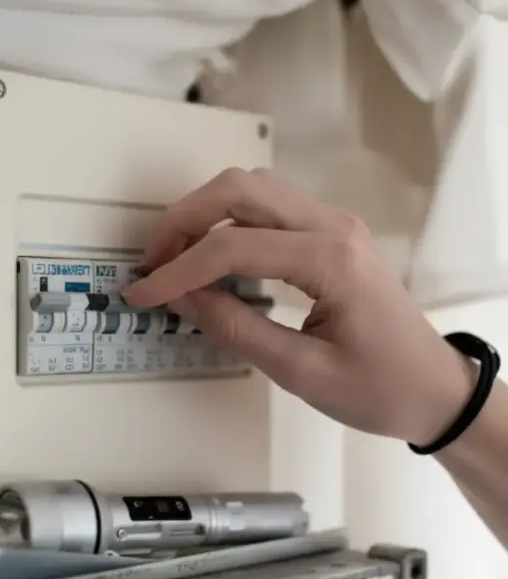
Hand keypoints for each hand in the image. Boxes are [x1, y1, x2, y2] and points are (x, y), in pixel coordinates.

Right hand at [122, 168, 474, 446]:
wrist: (435, 388)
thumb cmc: (379, 389)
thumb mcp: (302, 372)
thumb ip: (236, 329)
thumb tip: (182, 298)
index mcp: (331, 260)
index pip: (233, 246)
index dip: (177, 270)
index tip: (142, 294)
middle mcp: (333, 225)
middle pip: (240, 188)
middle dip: (184, 219)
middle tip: (154, 262)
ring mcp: (334, 224)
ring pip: (253, 189)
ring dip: (204, 214)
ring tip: (175, 259)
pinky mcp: (330, 234)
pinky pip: (268, 209)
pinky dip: (228, 223)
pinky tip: (212, 257)